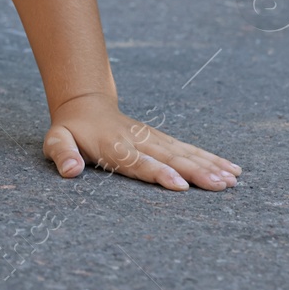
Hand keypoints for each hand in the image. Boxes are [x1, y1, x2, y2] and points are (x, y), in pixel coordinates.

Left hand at [43, 93, 241, 191]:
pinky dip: (210, 158)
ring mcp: (152, 138)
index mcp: (113, 145)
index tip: (180, 184)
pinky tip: (231, 169)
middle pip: (168, 157)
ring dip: (209, 165)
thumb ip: (62, 155)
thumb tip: (69, 171)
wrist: (85, 103)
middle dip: (195, 172)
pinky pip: (188, 149)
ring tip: (232, 179)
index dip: (158, 172)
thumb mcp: (56, 141)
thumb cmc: (70, 131)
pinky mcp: (162, 139)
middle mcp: (137, 141)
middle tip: (220, 185)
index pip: (137, 162)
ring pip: (184, 152)